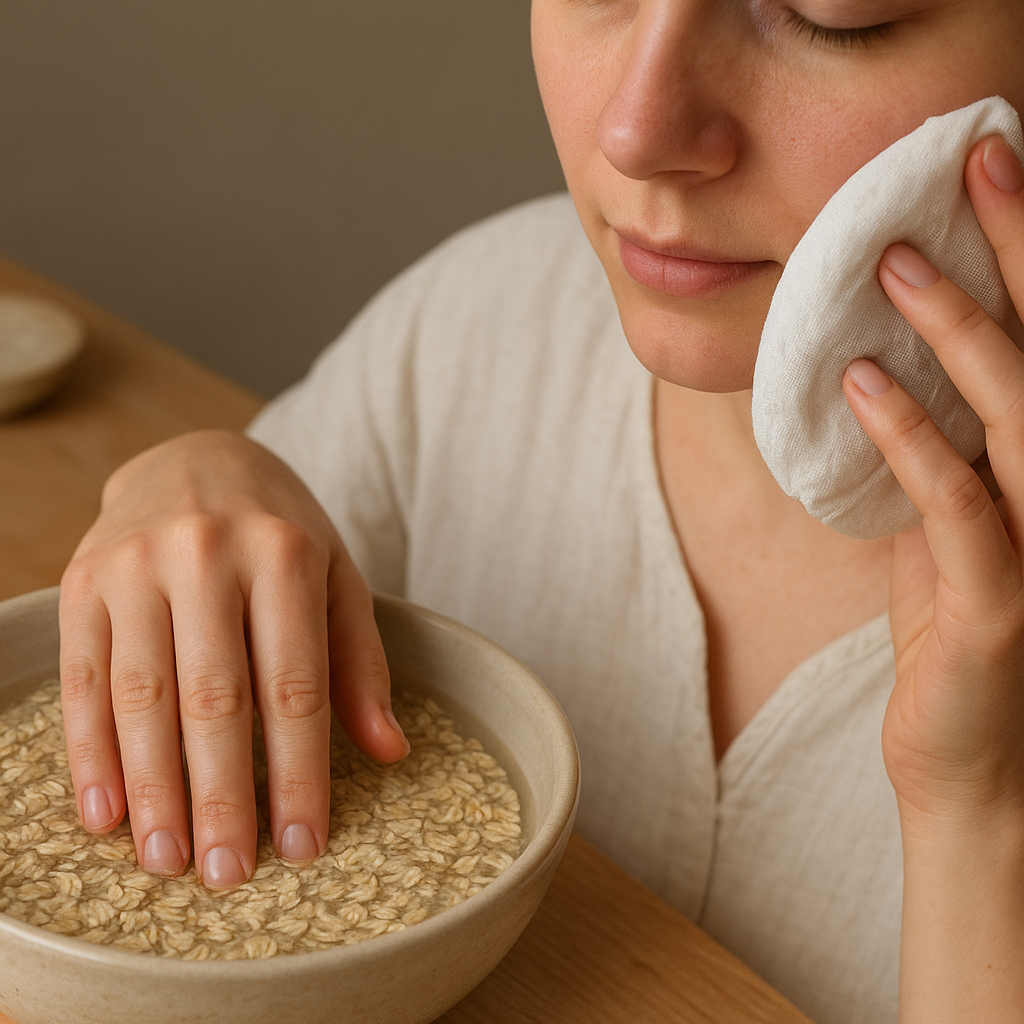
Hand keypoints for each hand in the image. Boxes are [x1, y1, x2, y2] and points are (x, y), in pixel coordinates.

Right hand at [59, 430, 407, 888]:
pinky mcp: (82, 582)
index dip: (299, 773)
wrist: (194, 457)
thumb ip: (359, 662)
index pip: (295, 685)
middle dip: (221, 796)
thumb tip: (389, 751)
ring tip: (167, 862)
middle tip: (227, 875)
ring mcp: (135, 566)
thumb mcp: (337, 578)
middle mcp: (206, 554)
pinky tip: (105, 814)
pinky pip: (83, 680)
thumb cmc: (282, 531)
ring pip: (143, 696)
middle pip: (214, 698)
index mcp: (284, 554)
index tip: (303, 846)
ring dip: (153, 790)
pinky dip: (93, 753)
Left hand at [841, 133, 1023, 828]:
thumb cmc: (957, 636)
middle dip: (1019, 250)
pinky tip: (859, 384)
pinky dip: (910, 440)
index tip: (987, 170)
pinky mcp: (1002, 603)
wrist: (972, 760)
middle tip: (974, 160)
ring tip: (893, 264)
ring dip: (960, 330)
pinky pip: (959, 505)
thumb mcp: (943, 527)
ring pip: (1017, 414)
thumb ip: (931, 455)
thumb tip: (877, 378)